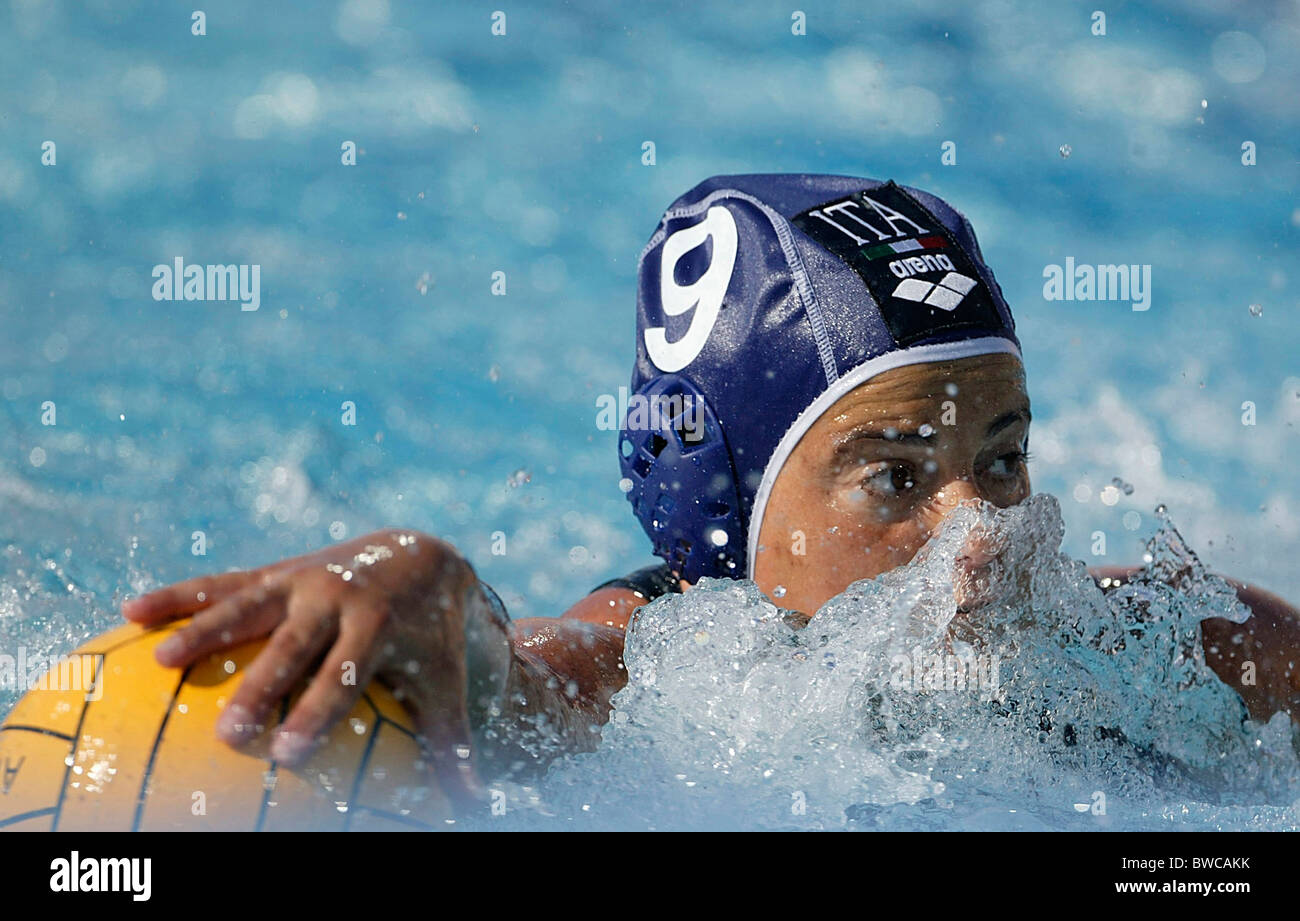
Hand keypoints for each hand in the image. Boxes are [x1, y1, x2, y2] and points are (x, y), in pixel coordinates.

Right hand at [122, 529, 510, 807]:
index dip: (318, 713)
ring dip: (204, 632)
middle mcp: (336, 598)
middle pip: (292, 647)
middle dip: (259, 687)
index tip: (289, 755)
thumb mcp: (444, 682)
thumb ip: (452, 743)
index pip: (345, 676)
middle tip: (229, 733)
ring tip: (162, 664)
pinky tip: (129, 614)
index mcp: (377, 627)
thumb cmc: (429, 638)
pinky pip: (221, 583)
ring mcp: (301, 580)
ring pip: (247, 607)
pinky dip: (179, 596)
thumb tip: (475, 805)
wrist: (422, 556)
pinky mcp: (275, 572)